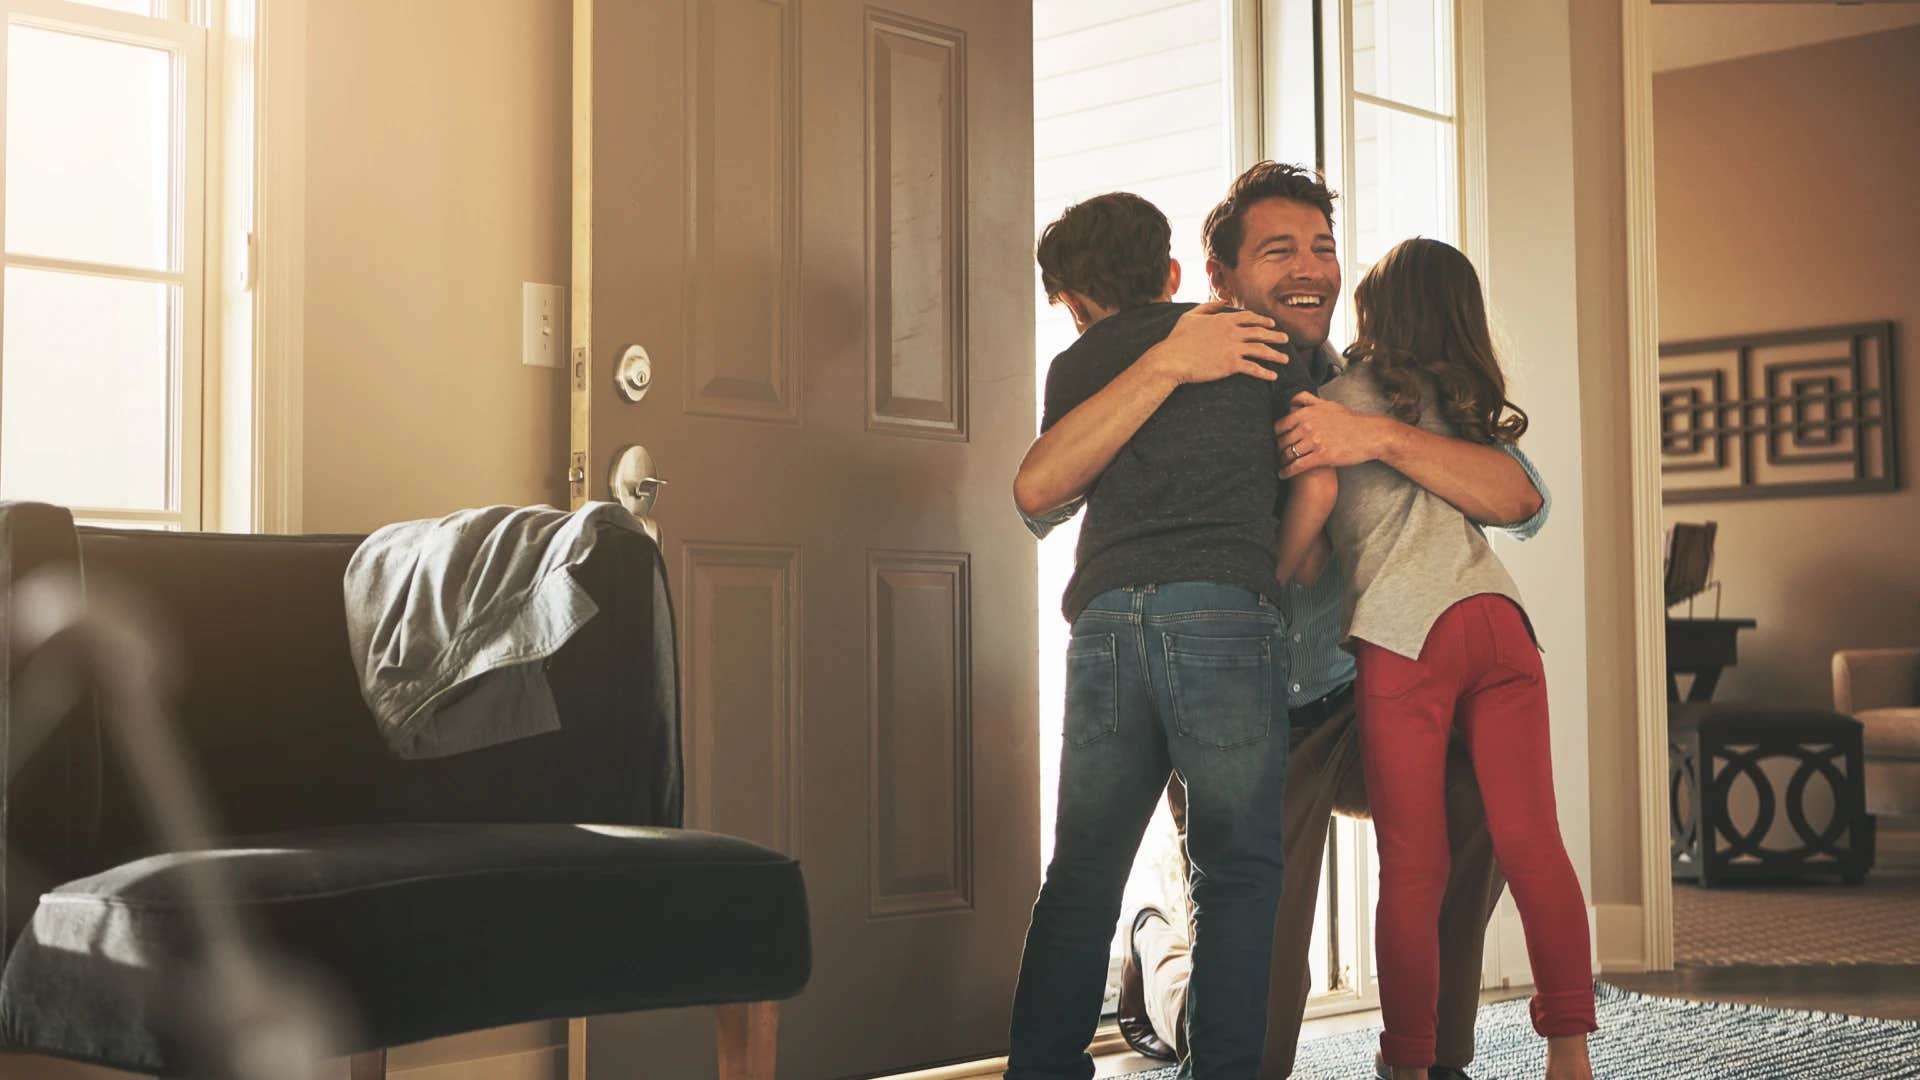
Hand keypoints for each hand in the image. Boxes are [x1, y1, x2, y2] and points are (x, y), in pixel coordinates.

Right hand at [1142, 301, 1291, 387]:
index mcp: (1224, 319)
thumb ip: (1208, 307)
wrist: (1172, 359)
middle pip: (1260, 332)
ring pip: (1261, 350)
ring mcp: (1232, 348)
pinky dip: (1265, 373)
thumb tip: (1222, 301)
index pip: (1249, 318)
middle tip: (1285, 340)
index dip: (1263, 321)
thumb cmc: (1178, 339)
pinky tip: (1273, 376)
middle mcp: (1232, 332)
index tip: (1271, 324)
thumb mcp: (1191, 316)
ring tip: (1285, 359)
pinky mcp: (1231, 365)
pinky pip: (1253, 368)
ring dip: (1275, 355)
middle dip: (1275, 336)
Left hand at [1276, 391, 1389, 477]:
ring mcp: (1314, 441)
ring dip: (1281, 461)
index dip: (1275, 435)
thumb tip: (1291, 400)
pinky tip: (1282, 474)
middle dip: (1277, 449)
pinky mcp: (1321, 456)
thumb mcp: (1328, 404)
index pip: (1280, 425)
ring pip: (1288, 454)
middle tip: (1276, 455)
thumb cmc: (1350, 420)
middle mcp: (1308, 426)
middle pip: (1282, 440)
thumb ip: (1307, 400)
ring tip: (1280, 464)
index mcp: (1307, 413)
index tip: (1276, 440)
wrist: (1369, 435)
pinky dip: (1286, 471)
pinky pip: (1297, 465)